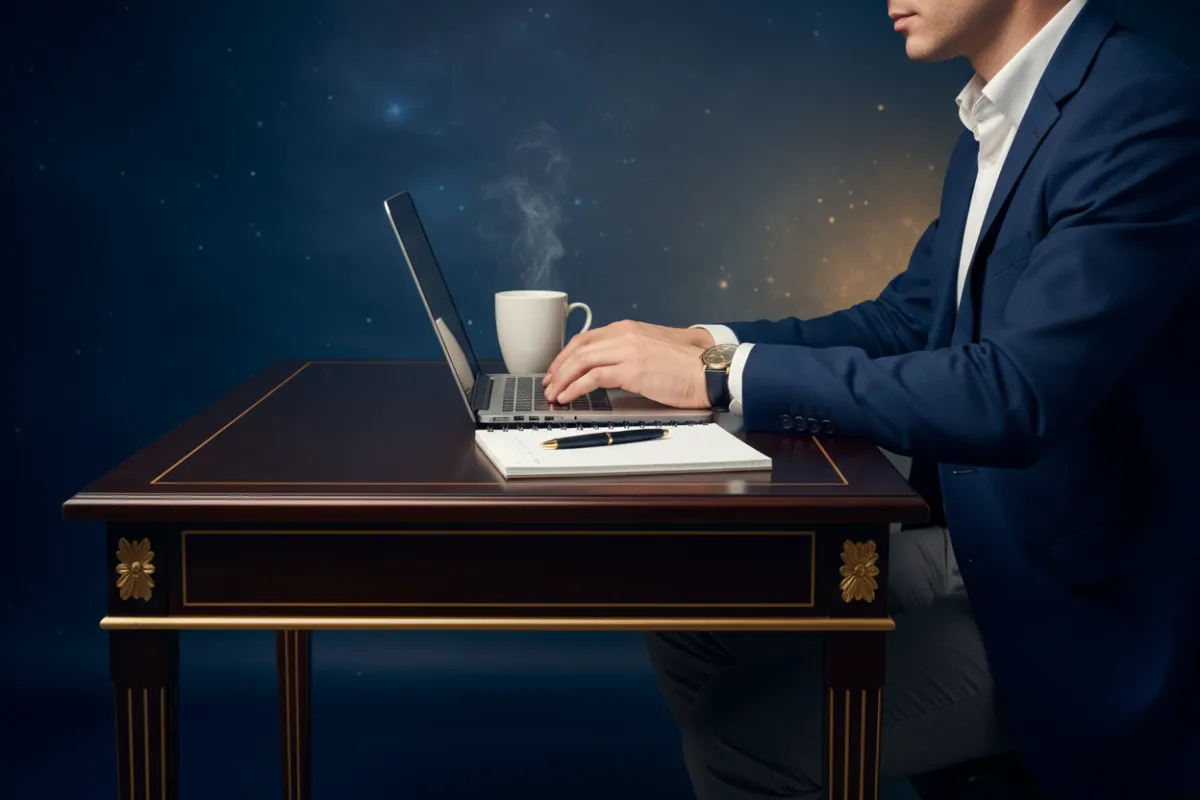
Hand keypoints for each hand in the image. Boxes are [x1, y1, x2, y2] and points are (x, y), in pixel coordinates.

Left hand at [542, 320, 715, 407]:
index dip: (566, 355)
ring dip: (562, 380)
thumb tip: (610, 366)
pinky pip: (593, 378)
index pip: (586, 339)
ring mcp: (628, 350)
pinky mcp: (632, 370)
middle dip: (558, 368)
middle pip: (578, 349)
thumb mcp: (654, 348)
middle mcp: (625, 335)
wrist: (710, 371)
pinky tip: (568, 397)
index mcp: (628, 328)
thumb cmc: (688, 365)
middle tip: (549, 384)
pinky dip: (575, 388)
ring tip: (554, 395)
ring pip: (581, 361)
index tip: (557, 369)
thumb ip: (631, 351)